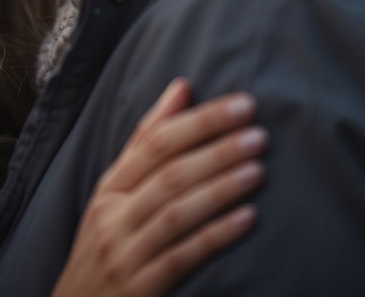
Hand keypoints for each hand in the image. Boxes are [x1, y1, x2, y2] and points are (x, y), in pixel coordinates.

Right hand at [52, 78, 266, 296]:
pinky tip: (247, 219)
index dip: (199, 121)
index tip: (241, 104)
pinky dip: (216, 235)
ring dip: (220, 187)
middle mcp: (112, 215)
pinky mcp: (140, 287)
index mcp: (109, 187)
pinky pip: (182, 256)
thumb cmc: (106, 245)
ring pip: (176, 211)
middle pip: (168, 174)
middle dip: (216, 150)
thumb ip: (147, 144)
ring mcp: (124, 252)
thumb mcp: (115, 194)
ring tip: (258, 169)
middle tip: (258, 133)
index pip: (152, 142)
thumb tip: (182, 87)